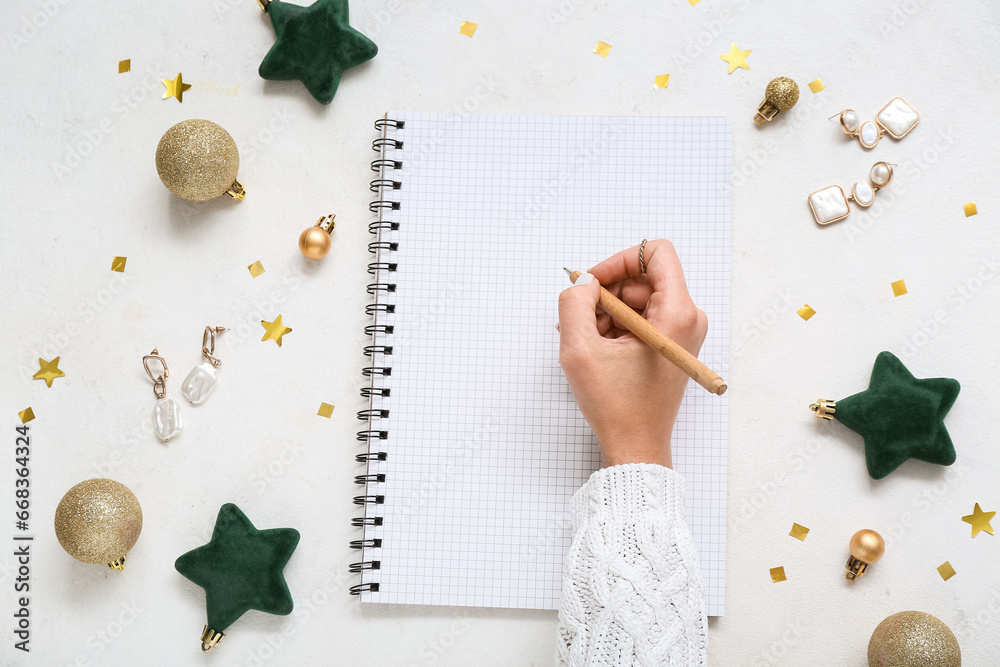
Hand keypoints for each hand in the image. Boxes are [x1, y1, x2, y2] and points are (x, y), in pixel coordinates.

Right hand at [558, 240, 707, 467]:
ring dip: (607, 314)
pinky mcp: (671, 345)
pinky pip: (640, 319)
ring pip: (638, 300)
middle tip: (581, 322)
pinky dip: (615, 328)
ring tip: (589, 344)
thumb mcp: (581, 349)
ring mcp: (681, 333)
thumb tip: (582, 283)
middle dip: (607, 294)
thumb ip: (575, 303)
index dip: (619, 261)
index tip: (594, 283)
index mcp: (677, 314)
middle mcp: (687, 319)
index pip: (656, 253)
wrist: (635, 446)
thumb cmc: (616, 405)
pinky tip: (598, 351)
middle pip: (643, 278)